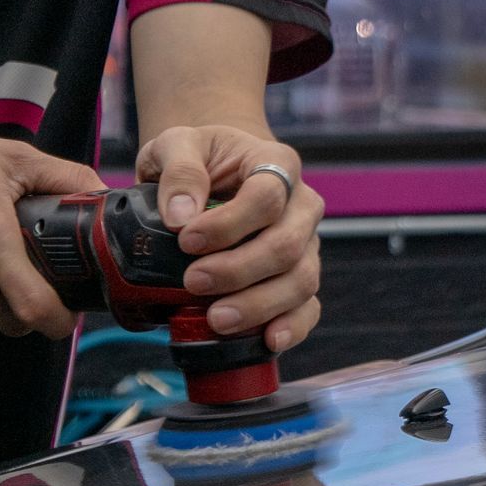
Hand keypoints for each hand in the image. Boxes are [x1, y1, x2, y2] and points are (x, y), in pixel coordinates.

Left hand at [135, 123, 323, 355]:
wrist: (217, 172)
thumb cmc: (199, 158)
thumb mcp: (177, 145)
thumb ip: (179, 170)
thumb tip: (180, 216)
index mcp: (277, 163)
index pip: (267, 196)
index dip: (229, 224)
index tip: (186, 239)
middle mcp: (302, 205)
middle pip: (286, 245)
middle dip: (238, 270)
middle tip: (193, 281)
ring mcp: (306, 244)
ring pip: (301, 281)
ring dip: (258, 304)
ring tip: (216, 319)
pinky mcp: (301, 277)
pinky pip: (308, 307)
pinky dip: (292, 327)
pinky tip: (267, 340)